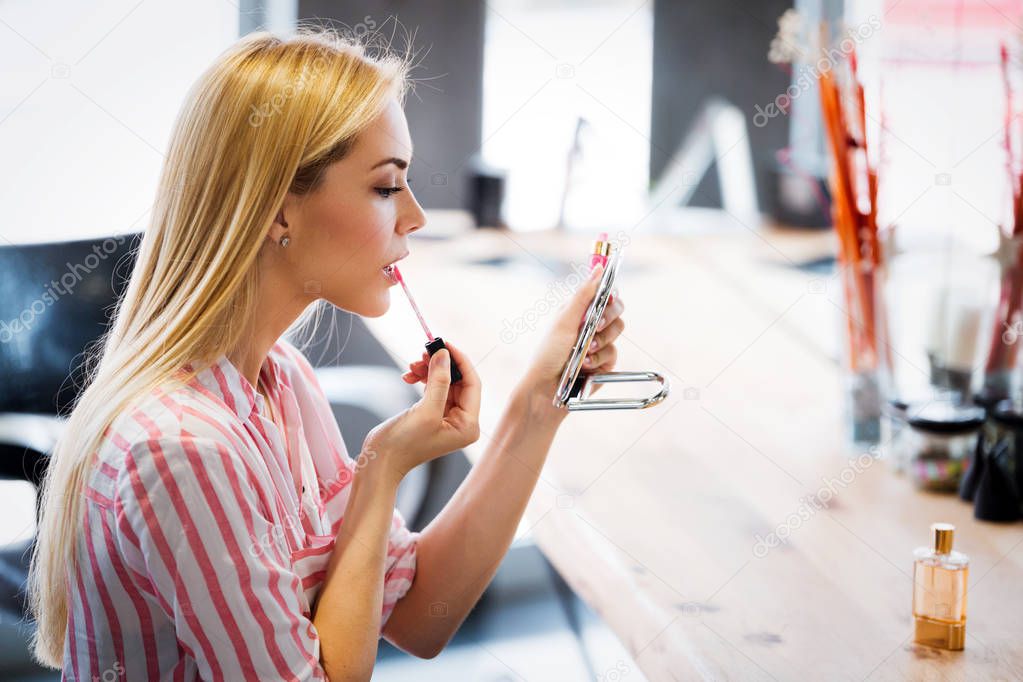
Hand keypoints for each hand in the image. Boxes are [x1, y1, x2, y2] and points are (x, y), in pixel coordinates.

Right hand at [364, 345, 480, 483]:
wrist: (380, 461)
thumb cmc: (403, 444)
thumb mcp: (425, 410)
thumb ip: (438, 380)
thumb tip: (444, 354)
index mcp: (468, 425)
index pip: (473, 384)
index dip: (460, 361)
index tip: (445, 344)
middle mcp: (462, 422)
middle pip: (459, 382)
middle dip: (441, 365)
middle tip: (424, 352)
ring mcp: (447, 418)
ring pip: (445, 383)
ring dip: (429, 370)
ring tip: (412, 367)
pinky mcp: (433, 415)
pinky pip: (433, 389)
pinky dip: (422, 379)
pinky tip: (409, 376)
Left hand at [520, 264, 625, 414]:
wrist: (546, 389)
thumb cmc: (548, 354)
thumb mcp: (564, 321)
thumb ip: (583, 295)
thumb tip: (598, 268)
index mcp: (578, 311)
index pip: (603, 293)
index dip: (609, 293)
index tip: (607, 298)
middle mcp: (590, 325)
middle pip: (616, 310)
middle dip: (607, 318)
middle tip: (595, 327)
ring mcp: (598, 344)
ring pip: (616, 333)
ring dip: (600, 342)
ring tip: (583, 352)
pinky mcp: (605, 364)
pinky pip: (613, 355)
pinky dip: (599, 360)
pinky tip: (585, 366)